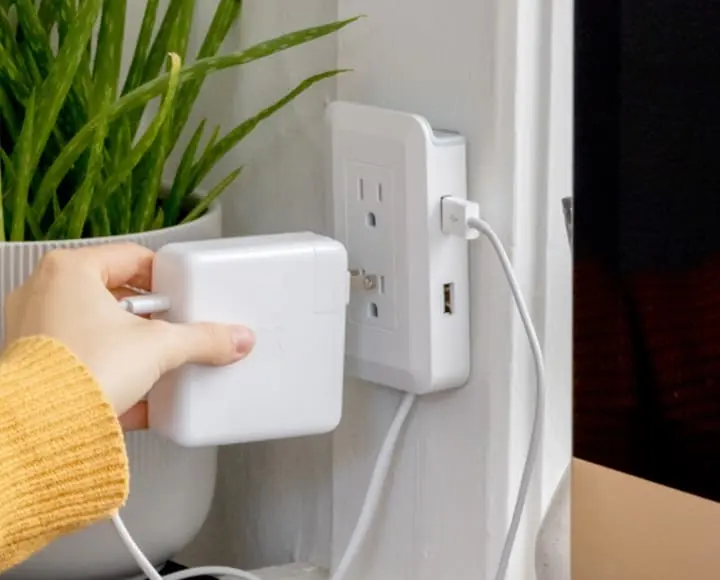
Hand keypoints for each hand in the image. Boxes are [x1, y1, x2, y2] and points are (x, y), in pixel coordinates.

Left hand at [4, 244, 254, 428]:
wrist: (42, 430)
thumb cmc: (77, 373)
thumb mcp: (158, 347)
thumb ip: (201, 339)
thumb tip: (231, 338)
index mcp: (69, 271)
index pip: (133, 257)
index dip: (166, 278)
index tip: (183, 297)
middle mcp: (44, 294)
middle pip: (116, 294)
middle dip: (150, 318)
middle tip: (171, 329)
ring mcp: (36, 331)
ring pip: (99, 329)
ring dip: (131, 347)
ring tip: (154, 361)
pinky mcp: (38, 367)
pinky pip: (86, 361)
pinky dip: (112, 372)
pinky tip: (138, 393)